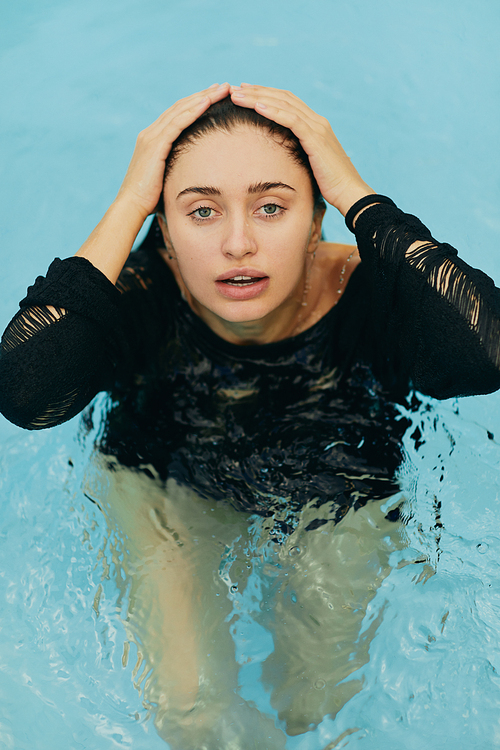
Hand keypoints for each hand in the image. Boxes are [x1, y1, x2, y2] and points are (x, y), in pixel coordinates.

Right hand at [116, 83, 230, 218]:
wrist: (131, 207)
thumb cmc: (150, 200)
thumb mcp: (166, 178)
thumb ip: (176, 168)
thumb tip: (194, 173)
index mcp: (152, 140)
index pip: (178, 115)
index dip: (197, 104)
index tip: (215, 97)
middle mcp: (150, 133)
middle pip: (181, 107)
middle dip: (203, 94)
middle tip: (224, 86)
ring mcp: (151, 138)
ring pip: (180, 110)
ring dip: (202, 97)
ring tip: (222, 89)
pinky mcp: (155, 146)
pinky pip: (177, 123)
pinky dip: (192, 111)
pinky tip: (207, 102)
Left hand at [229, 84, 373, 215]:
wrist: (350, 193)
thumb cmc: (330, 185)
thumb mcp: (310, 165)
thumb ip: (298, 155)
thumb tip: (281, 158)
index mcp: (315, 125)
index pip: (286, 102)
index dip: (265, 95)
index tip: (244, 94)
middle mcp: (317, 121)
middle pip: (283, 97)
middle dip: (257, 91)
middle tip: (235, 88)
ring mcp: (318, 128)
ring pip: (284, 104)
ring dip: (259, 97)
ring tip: (238, 95)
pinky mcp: (316, 139)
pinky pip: (292, 120)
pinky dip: (274, 111)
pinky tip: (257, 106)